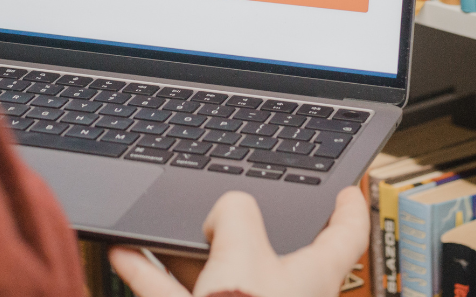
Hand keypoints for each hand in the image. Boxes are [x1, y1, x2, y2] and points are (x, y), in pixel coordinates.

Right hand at [108, 185, 368, 296]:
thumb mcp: (243, 246)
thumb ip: (236, 212)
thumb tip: (223, 212)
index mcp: (313, 274)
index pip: (346, 234)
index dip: (350, 207)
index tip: (347, 189)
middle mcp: (284, 295)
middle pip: (266, 248)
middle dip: (238, 225)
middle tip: (226, 203)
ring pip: (214, 271)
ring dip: (183, 249)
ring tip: (159, 228)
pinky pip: (178, 293)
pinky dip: (152, 274)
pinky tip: (125, 254)